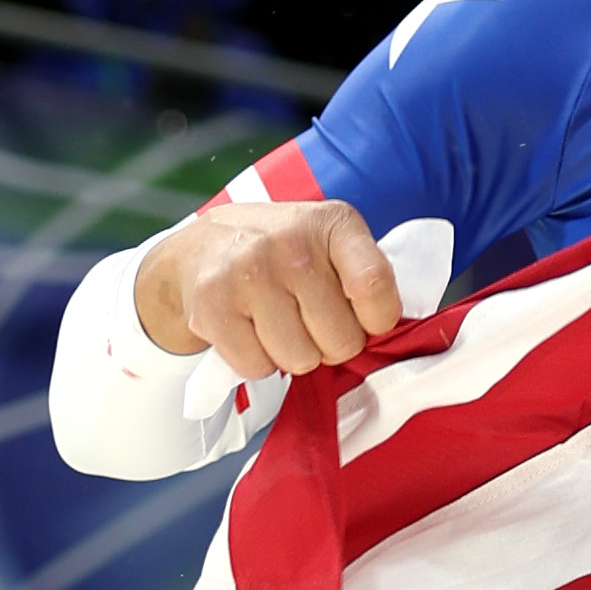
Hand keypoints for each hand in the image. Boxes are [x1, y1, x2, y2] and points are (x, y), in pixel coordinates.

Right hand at [134, 200, 411, 375]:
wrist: (196, 251)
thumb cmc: (280, 255)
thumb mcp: (329, 245)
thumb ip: (365, 279)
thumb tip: (394, 334)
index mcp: (333, 223)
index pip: (375, 286)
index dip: (377, 320)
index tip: (367, 321)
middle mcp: (290, 241)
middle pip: (342, 340)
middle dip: (329, 343)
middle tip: (307, 320)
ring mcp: (248, 271)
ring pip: (300, 360)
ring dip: (291, 353)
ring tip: (275, 322)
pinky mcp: (212, 304)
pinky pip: (257, 367)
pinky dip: (255, 360)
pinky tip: (247, 329)